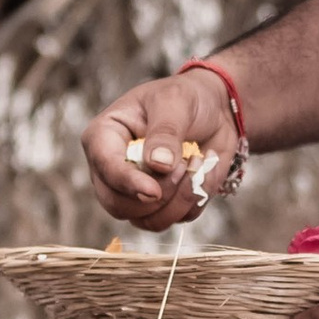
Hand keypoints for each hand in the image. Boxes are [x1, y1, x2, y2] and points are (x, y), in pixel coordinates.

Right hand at [82, 67, 236, 228]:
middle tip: (185, 163)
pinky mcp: (161, 205)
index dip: (128, 183)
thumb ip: (165, 132)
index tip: (154, 190)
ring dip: (181, 198)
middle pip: (119, 206)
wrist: (215, 109)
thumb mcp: (175, 102)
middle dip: (159, 194)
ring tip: (198, 163)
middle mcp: (112, 170)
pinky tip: (203, 172)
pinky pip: (176, 219)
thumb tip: (158, 165)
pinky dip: (196, 199)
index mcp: (103, 138)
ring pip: (148, 220)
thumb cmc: (186, 98)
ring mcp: (135, 191)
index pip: (104, 169)